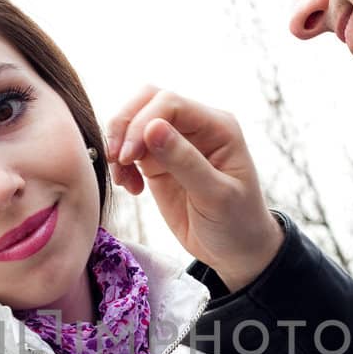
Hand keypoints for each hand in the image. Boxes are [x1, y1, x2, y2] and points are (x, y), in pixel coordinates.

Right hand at [107, 86, 284, 290]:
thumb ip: (185, 161)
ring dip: (119, 145)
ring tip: (123, 179)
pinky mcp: (159, 162)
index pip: (170, 102)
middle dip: (124, 125)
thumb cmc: (237, 223)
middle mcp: (195, 127)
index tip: (128, 156)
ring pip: (134, 122)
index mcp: (217, 126)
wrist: (236, 252)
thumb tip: (152, 128)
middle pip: (148, 101)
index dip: (142, 122)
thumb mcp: (216, 195)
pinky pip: (130, 149)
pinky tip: (131, 188)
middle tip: (116, 160)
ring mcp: (175, 143)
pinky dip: (121, 165)